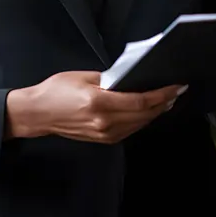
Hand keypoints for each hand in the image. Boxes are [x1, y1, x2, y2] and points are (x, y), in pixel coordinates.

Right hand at [6, 71, 186, 143]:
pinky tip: (148, 110)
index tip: (175, 86)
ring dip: (155, 112)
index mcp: (100, 103)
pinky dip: (142, 119)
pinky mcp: (103, 139)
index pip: (140, 101)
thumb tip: (130, 79)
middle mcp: (105, 122)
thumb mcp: (83, 76)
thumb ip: (109, 78)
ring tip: (167, 99)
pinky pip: (130, 129)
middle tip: (177, 91)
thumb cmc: (56, 91)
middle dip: (164, 102)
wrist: (38, 114)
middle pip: (144, 114)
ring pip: (140, 124)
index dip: (162, 94)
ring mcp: (105, 134)